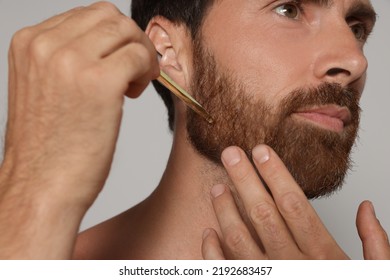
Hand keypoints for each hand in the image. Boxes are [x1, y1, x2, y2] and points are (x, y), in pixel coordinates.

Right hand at [0, 2, 158, 257]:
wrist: (41, 186)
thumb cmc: (49, 146)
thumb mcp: (44, 88)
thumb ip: (67, 59)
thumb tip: (106, 44)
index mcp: (30, 43)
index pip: (86, 15)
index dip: (111, 37)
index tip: (117, 61)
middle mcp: (46, 45)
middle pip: (109, 16)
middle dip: (129, 40)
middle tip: (134, 70)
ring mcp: (72, 61)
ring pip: (127, 32)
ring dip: (140, 54)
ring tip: (133, 85)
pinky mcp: (100, 82)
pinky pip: (140, 56)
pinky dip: (147, 70)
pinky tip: (134, 94)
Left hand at [202, 145, 389, 258]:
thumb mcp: (375, 277)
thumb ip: (376, 243)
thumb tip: (367, 207)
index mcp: (324, 257)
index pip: (295, 204)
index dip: (276, 175)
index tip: (261, 150)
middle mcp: (295, 267)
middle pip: (264, 214)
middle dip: (245, 180)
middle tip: (230, 153)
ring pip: (241, 240)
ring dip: (226, 211)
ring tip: (217, 187)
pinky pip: (228, 272)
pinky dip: (214, 253)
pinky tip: (208, 232)